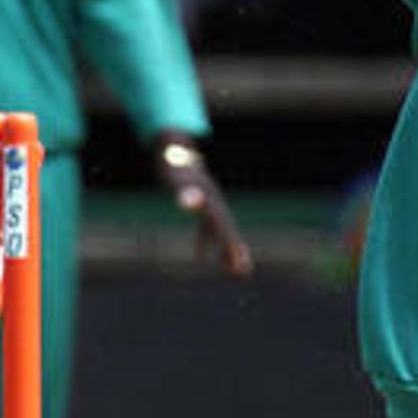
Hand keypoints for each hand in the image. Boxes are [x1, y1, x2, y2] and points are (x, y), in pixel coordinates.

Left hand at [153, 135, 253, 276]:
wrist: (174, 145)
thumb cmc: (173, 165)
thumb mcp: (177, 180)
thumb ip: (185, 192)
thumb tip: (191, 203)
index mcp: (210, 201)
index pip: (223, 227)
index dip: (230, 245)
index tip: (240, 263)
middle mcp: (213, 202)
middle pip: (226, 230)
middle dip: (234, 251)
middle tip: (245, 271)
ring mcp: (208, 203)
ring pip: (219, 231)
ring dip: (226, 250)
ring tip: (236, 270)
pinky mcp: (200, 203)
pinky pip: (205, 227)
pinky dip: (205, 243)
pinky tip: (200, 258)